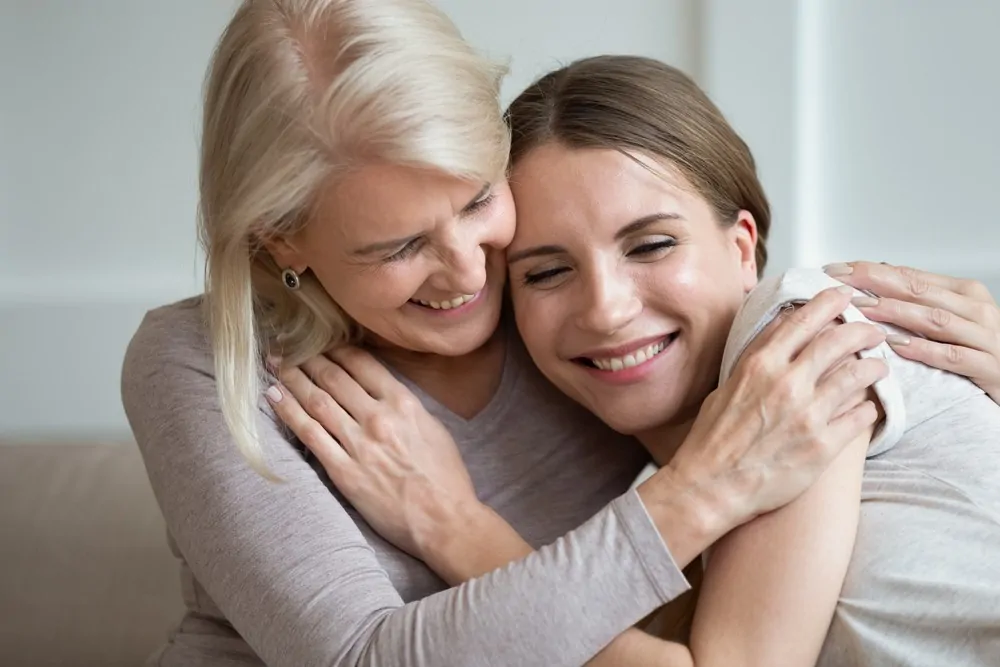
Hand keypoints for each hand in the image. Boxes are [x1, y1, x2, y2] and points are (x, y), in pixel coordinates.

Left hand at [266, 346, 477, 557]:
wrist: (444, 521)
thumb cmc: (446, 478)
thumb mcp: (434, 428)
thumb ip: (406, 407)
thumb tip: (382, 392)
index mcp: (403, 403)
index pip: (362, 364)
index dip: (336, 349)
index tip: (322, 344)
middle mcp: (378, 418)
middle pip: (333, 378)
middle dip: (308, 359)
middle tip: (289, 350)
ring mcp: (359, 445)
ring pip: (316, 401)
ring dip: (292, 380)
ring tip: (276, 367)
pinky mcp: (344, 472)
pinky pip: (309, 435)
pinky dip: (288, 413)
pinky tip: (274, 398)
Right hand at [647, 287, 886, 552]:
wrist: (712, 486)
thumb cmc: (713, 439)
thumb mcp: (726, 387)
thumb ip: (756, 360)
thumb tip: (778, 335)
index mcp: (760, 365)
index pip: (802, 320)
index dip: (829, 302)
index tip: (844, 297)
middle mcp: (787, 384)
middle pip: (839, 341)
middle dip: (862, 329)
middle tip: (872, 329)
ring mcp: (808, 414)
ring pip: (857, 375)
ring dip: (873, 365)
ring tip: (878, 365)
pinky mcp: (824, 445)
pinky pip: (861, 415)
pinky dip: (869, 406)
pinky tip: (869, 405)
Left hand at [825, 261, 999, 402]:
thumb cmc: (981, 349)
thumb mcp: (951, 319)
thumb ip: (918, 299)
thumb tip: (876, 276)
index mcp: (963, 292)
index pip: (910, 275)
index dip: (871, 271)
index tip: (837, 270)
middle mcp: (975, 309)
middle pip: (919, 290)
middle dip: (876, 283)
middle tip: (841, 281)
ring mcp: (985, 337)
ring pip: (935, 319)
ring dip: (895, 313)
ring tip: (862, 309)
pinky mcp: (990, 367)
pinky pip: (953, 357)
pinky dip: (925, 350)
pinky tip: (898, 346)